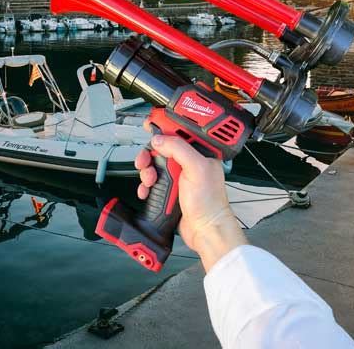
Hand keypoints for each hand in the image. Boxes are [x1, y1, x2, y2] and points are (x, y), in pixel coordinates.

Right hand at [135, 133, 247, 271]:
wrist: (205, 230)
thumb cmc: (209, 202)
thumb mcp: (196, 169)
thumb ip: (178, 149)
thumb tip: (160, 139)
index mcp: (199, 152)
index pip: (180, 132)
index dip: (164, 126)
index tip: (151, 124)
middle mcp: (189, 162)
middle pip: (162, 148)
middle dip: (150, 155)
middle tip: (145, 161)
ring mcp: (179, 176)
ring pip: (155, 165)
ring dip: (147, 172)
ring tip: (148, 181)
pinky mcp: (171, 189)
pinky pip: (153, 181)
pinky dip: (146, 186)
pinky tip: (147, 191)